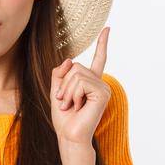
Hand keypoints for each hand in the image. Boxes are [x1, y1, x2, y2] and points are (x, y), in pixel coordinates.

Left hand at [50, 26, 110, 145]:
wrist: (69, 136)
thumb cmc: (64, 118)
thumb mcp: (56, 91)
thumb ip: (60, 73)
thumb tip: (70, 60)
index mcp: (90, 82)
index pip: (99, 59)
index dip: (102, 43)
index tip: (108, 28)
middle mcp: (100, 82)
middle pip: (75, 66)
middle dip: (63, 84)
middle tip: (65, 102)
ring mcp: (103, 87)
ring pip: (76, 74)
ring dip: (67, 91)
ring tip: (71, 106)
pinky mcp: (102, 93)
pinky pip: (81, 82)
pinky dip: (73, 94)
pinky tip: (78, 106)